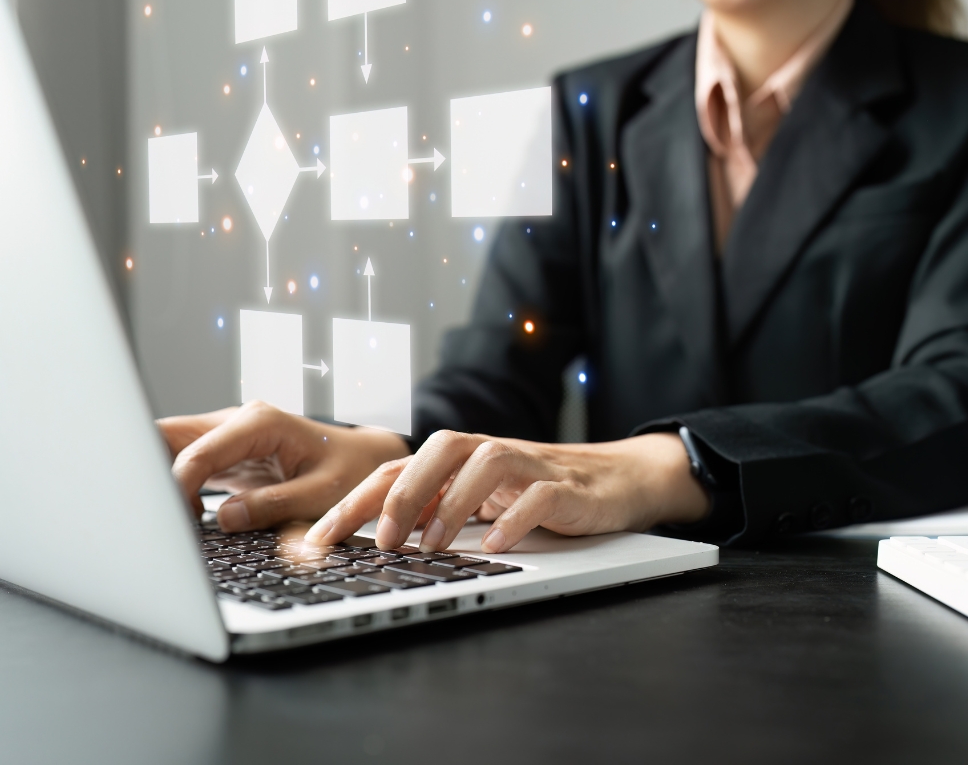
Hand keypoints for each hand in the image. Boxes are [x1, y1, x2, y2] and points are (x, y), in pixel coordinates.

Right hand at [159, 401, 409, 531]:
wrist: (366, 461)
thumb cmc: (351, 472)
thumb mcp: (322, 494)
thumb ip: (274, 505)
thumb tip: (224, 519)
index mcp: (260, 423)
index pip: (197, 453)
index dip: (177, 487)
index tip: (174, 522)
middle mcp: (238, 422)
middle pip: (169, 436)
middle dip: (151, 472)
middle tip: (150, 516)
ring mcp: (229, 436)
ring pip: (171, 448)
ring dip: (161, 482)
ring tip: (168, 521)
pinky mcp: (226, 455)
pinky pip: (187, 465)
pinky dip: (176, 489)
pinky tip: (186, 518)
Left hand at [305, 431, 710, 553]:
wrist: (617, 480)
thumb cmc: (540, 491)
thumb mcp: (480, 501)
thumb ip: (435, 509)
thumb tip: (375, 535)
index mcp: (462, 460)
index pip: (399, 468)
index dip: (356, 500)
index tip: (319, 539)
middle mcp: (491, 454)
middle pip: (439, 451)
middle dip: (402, 492)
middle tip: (380, 540)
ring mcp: (530, 466)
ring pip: (485, 464)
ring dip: (452, 504)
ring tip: (431, 547)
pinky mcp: (567, 487)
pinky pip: (538, 494)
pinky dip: (514, 517)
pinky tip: (495, 545)